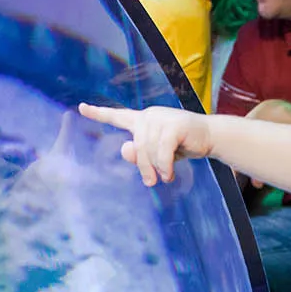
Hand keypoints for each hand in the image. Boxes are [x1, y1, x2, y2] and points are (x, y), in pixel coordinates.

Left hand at [78, 103, 212, 185]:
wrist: (209, 137)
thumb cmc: (181, 145)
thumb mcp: (157, 154)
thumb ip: (139, 155)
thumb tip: (125, 148)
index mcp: (142, 121)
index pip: (117, 116)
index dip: (98, 113)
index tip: (81, 108)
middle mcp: (149, 116)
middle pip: (136, 146)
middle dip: (143, 167)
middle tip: (151, 183)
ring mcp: (162, 118)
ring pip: (148, 150)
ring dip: (156, 168)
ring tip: (165, 177)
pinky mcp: (175, 124)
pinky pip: (162, 151)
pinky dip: (165, 165)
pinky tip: (169, 173)